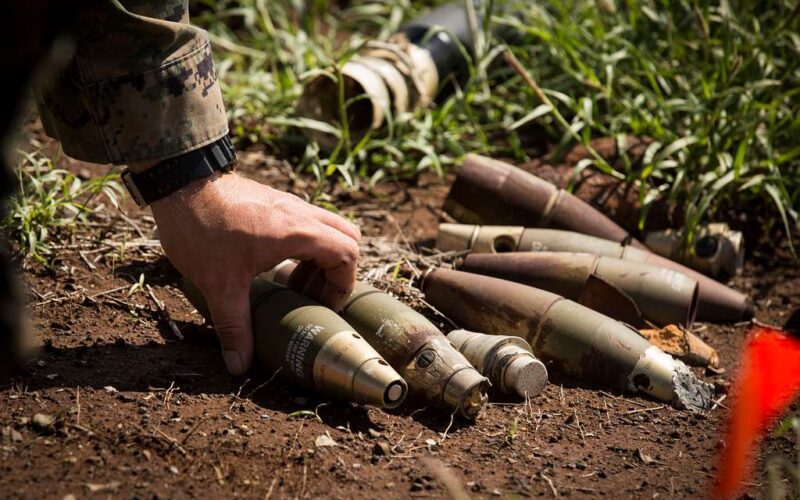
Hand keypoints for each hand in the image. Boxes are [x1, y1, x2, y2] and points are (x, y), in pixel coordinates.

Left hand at [150, 171, 359, 374]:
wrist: (178, 183)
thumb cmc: (201, 229)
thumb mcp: (219, 285)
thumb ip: (234, 326)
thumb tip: (239, 365)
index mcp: (298, 233)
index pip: (347, 254)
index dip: (342, 285)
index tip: (323, 307)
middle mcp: (300, 214)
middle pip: (347, 239)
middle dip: (338, 272)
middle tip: (314, 296)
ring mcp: (289, 205)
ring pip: (328, 230)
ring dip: (321, 260)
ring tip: (294, 287)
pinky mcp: (275, 202)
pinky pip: (307, 224)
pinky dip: (305, 247)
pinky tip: (276, 267)